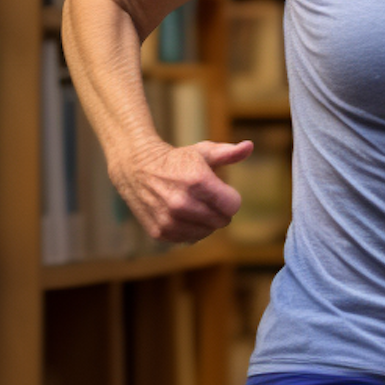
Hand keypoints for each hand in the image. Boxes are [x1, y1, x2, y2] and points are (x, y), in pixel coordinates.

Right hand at [112, 137, 253, 243]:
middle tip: (206, 198)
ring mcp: (169, 220)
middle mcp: (182, 202)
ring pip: (206, 232)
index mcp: (197, 181)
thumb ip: (228, 153)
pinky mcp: (160, 232)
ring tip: (193, 205)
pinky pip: (188, 239)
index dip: (230, 198)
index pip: (233, 205)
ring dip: (205, 222)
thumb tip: (249, 146)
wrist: (135, 167)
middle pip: (221, 221)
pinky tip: (180, 214)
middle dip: (219, 210)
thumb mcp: (202, 152)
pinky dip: (189, 229)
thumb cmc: (175, 159)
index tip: (221, 191)